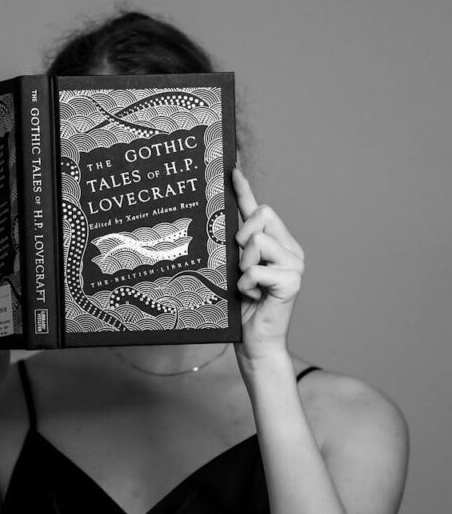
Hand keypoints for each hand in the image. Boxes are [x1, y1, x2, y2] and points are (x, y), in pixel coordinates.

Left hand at [231, 166, 304, 371]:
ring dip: (244, 265)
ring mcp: (295, 264)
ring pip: (258, 240)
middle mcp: (290, 249)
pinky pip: (257, 268)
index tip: (231, 170)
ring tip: (247, 285)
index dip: (244, 189)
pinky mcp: (293, 281)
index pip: (258, 210)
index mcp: (277, 244)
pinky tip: (252, 297)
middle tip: (240, 262)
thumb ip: (234, 247)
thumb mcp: (234, 270)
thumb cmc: (241, 308)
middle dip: (243, 234)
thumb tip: (219, 219)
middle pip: (262, 214)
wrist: (255, 343)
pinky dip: (247, 284)